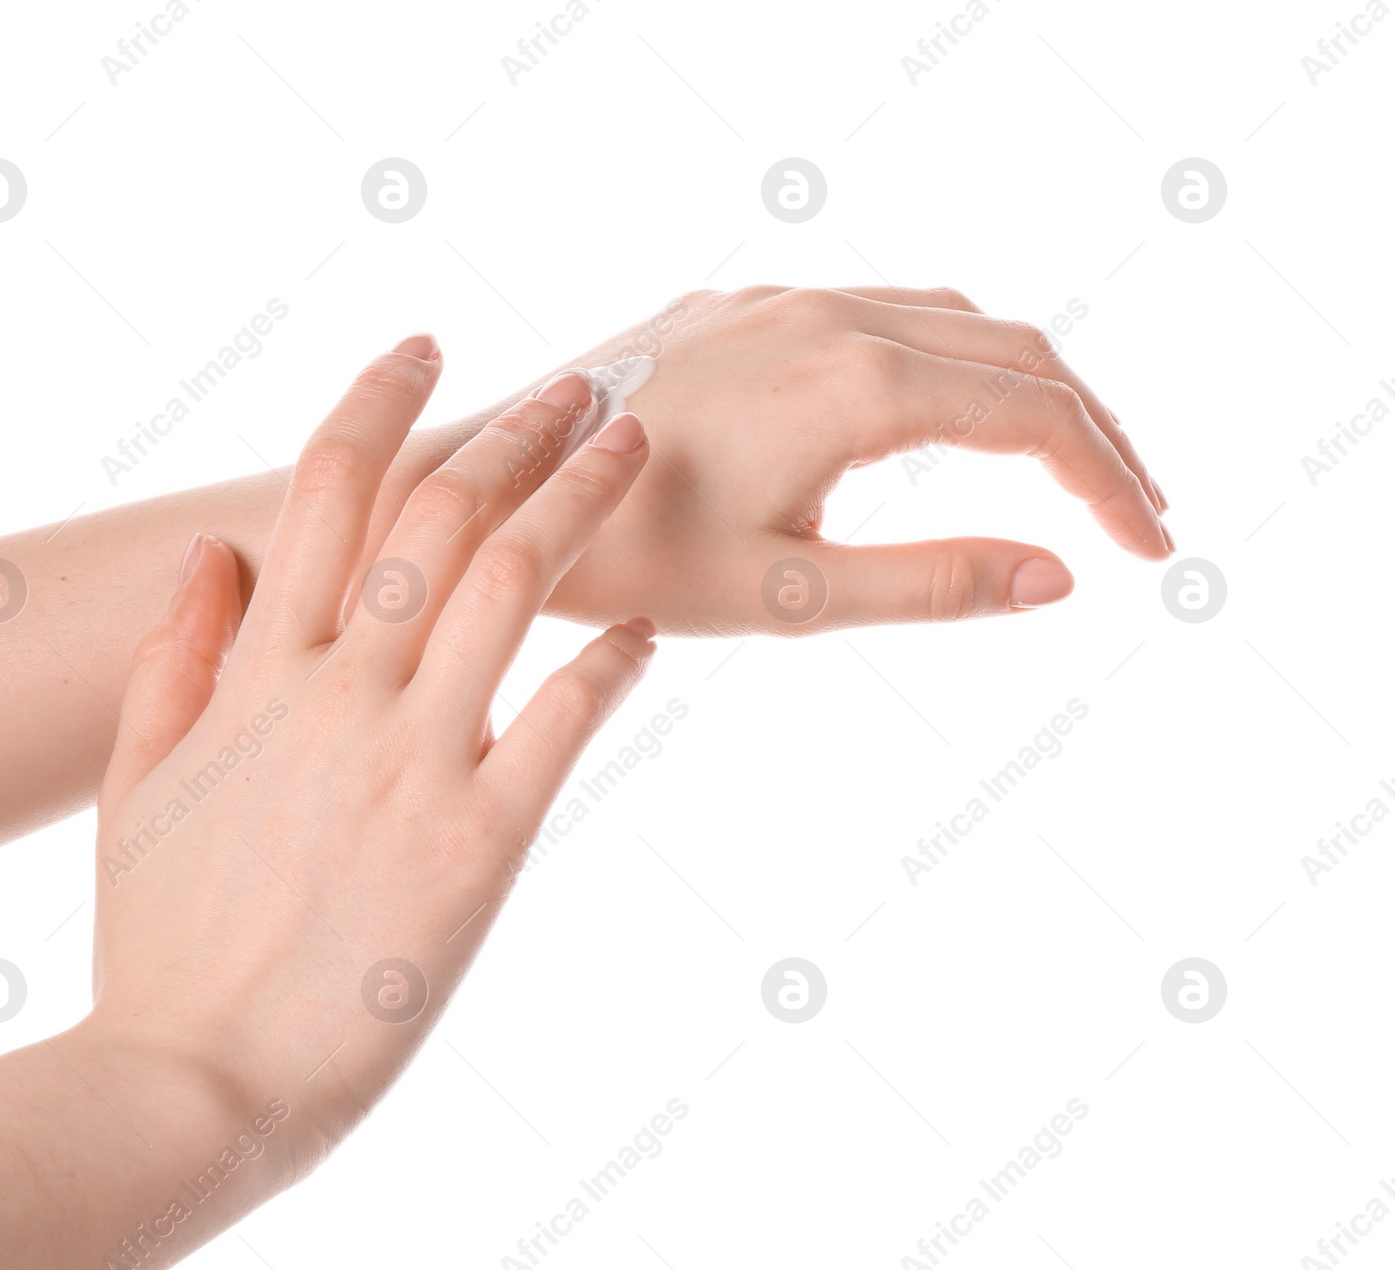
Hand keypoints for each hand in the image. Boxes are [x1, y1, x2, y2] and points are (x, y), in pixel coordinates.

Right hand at [88, 340, 653, 1149]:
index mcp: (252, 673)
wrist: (193, 1083)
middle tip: (583, 385)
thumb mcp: (132, 789)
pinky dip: (616, 662)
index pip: (321, 489)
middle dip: (519, 431)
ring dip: (583, 501)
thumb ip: (173, 664)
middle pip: (442, 514)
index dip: (378, 401)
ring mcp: (412, 763)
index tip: (424, 348)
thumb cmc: (161, 948)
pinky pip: (565, 720)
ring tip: (635, 449)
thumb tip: (208, 554)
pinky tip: (651, 631)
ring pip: (513, 584)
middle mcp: (337, 694)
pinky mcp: (480, 843)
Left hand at [400, 285, 1170, 633]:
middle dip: (1091, 430)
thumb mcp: (789, 594)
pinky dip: (948, 359)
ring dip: (1022, 386)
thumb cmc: (626, 558)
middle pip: (1016, 351)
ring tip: (1063, 462)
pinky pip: (879, 309)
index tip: (1152, 548)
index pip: (1036, 417)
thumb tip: (1058, 579)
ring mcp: (780, 299)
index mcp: (857, 384)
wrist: (492, 494)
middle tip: (1136, 506)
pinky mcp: (737, 305)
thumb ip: (931, 583)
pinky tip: (943, 412)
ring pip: (952, 319)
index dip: (1111, 481)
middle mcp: (830, 315)